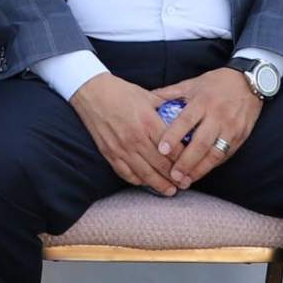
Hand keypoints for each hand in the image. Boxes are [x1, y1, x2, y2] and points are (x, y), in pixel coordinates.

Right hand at [70, 73, 181, 194]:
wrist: (91, 92)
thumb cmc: (120, 92)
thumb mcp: (148, 96)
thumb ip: (166, 107)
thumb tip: (183, 114)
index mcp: (148, 122)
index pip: (172, 148)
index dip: (184, 161)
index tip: (192, 167)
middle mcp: (135, 138)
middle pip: (161, 165)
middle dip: (176, 177)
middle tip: (185, 184)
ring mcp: (121, 148)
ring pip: (144, 174)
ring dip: (159, 185)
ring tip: (170, 191)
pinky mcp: (109, 153)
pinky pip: (126, 173)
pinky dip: (138, 181)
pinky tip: (147, 183)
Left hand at [151, 68, 262, 188]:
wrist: (250, 83)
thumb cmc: (216, 83)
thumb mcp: (192, 84)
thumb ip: (170, 93)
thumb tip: (147, 98)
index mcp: (203, 101)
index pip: (186, 121)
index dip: (173, 136)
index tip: (161, 151)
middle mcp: (218, 116)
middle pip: (201, 143)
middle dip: (186, 162)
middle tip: (173, 175)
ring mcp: (231, 128)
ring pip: (215, 153)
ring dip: (199, 169)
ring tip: (185, 181)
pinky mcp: (241, 137)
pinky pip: (225, 155)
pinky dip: (212, 166)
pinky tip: (200, 173)